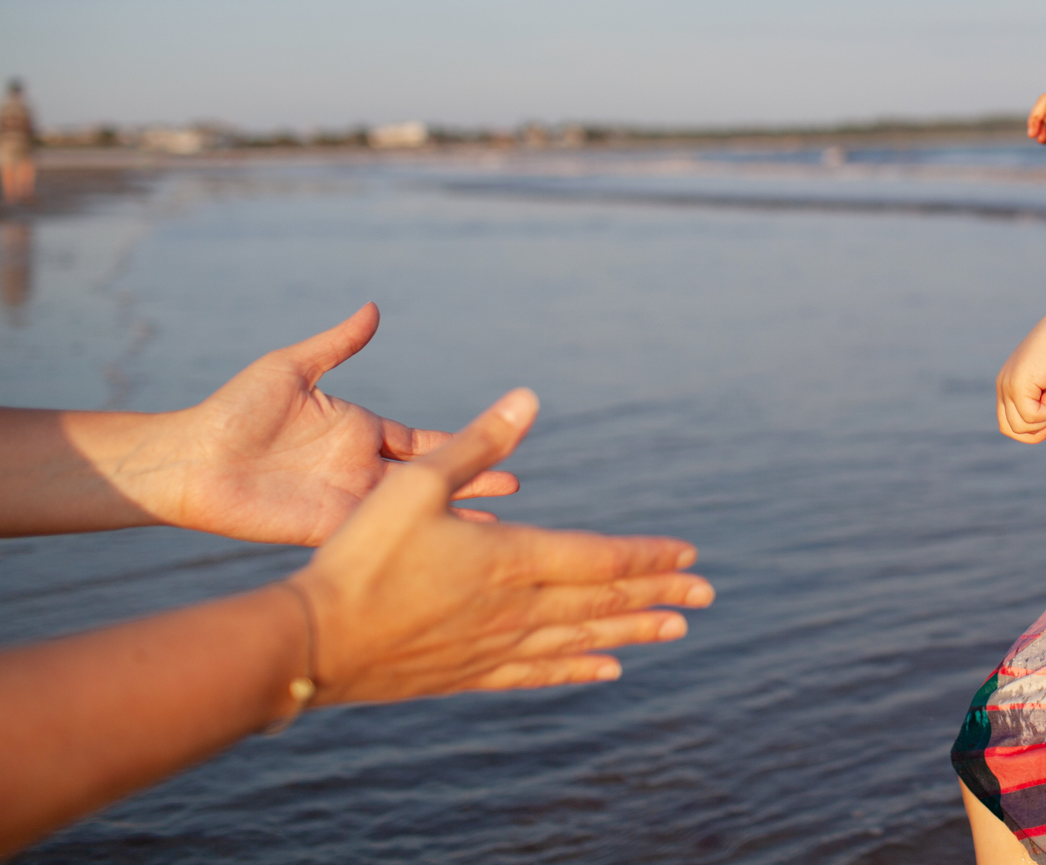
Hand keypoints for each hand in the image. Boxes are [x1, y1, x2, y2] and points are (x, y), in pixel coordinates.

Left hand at [160, 304, 517, 545]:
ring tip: (496, 532)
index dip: (461, 442)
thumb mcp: (291, 368)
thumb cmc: (233, 409)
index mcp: (359, 429)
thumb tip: (373, 309)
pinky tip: (442, 552)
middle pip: (430, 477)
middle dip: (472, 480)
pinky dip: (412, 543)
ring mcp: (347, 500)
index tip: (501, 438)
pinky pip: (378, 536)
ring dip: (451, 518)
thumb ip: (337, 345)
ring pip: (412, 512)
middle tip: (516, 484)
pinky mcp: (326, 528)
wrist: (189, 458)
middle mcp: (360, 466)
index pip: (422, 439)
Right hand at [296, 389, 712, 700]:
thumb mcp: (416, 484)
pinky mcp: (467, 674)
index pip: (600, 558)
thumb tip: (528, 398)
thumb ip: (477, 443)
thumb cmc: (359, 555)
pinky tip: (603, 670)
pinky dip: (576, 668)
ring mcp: (493, 646)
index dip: (648, 556)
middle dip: (657, 595)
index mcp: (511, 559)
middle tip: (707, 596)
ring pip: (579, 638)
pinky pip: (538, 672)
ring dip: (630, 631)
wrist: (311, 642)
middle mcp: (515, 609)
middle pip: (602, 600)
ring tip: (674, 631)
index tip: (690, 555)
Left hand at [995, 313, 1045, 444]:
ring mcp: (1008, 386)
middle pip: (1009, 429)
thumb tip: (1042, 428)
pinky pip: (1031, 417)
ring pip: (1020, 427)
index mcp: (1006, 385)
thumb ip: (1038, 401)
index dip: (1031, 432)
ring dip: (1043, 423)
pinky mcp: (1018, 386)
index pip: (1008, 423)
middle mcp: (1002, 386)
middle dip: (1035, 435)